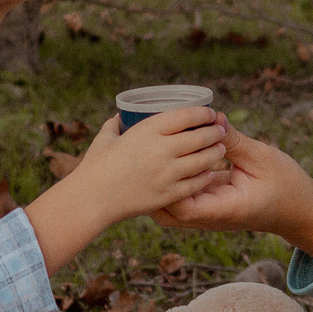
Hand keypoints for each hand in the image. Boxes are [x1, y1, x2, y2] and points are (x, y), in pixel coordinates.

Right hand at [23, 107, 226, 272]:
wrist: (91, 199)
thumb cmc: (95, 166)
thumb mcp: (106, 137)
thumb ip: (116, 124)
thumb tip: (122, 116)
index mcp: (147, 130)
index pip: (186, 115)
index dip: (203, 112)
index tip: (210, 112)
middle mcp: (162, 149)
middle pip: (200, 136)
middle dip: (215, 131)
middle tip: (221, 130)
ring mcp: (167, 173)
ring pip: (203, 159)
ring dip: (216, 152)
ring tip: (221, 149)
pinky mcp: (169, 194)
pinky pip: (196, 183)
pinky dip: (206, 176)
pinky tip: (211, 173)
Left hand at [154, 125, 312, 262]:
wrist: (301, 210)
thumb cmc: (287, 185)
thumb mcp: (262, 158)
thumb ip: (233, 140)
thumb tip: (211, 117)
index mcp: (224, 209)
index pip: (181, 207)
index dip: (166, 185)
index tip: (161, 156)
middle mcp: (212, 217)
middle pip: (166, 214)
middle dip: (154, 188)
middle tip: (147, 153)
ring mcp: (210, 215)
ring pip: (172, 210)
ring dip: (163, 186)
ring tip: (156, 155)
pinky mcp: (212, 205)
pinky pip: (185, 198)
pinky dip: (176, 181)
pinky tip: (172, 157)